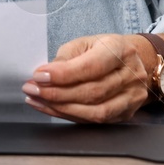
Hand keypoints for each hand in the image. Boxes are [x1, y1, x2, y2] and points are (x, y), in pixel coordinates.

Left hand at [22, 33, 152, 122]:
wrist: (129, 60)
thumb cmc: (101, 49)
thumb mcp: (83, 44)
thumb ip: (65, 58)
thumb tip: (45, 76)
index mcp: (120, 49)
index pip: (91, 67)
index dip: (62, 75)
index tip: (38, 76)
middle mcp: (131, 74)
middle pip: (92, 92)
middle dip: (57, 93)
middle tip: (31, 89)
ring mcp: (132, 96)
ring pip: (95, 111)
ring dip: (61, 108)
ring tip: (37, 100)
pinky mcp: (127, 112)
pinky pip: (96, 120)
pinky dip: (69, 115)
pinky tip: (51, 108)